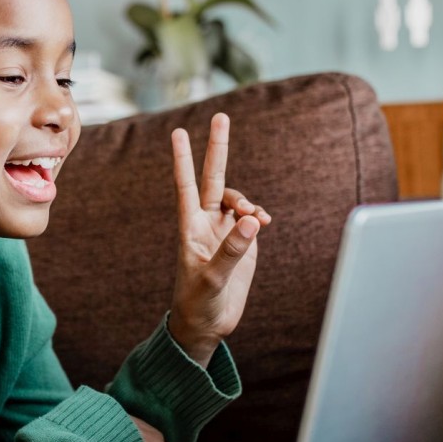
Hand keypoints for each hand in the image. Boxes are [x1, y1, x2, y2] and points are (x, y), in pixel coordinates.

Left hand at [168, 113, 271, 365]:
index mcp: (190, 228)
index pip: (186, 186)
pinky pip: (252, 220)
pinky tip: (264, 223)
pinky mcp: (242, 243)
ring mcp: (225, 231)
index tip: (178, 132)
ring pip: (237, 200)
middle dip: (218, 149)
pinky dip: (259, 216)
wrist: (206, 324)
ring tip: (256, 218)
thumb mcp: (212, 279)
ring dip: (248, 202)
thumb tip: (252, 220)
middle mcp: (206, 224)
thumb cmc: (198, 303)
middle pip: (213, 178)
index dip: (183, 160)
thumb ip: (232, 250)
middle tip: (221, 116)